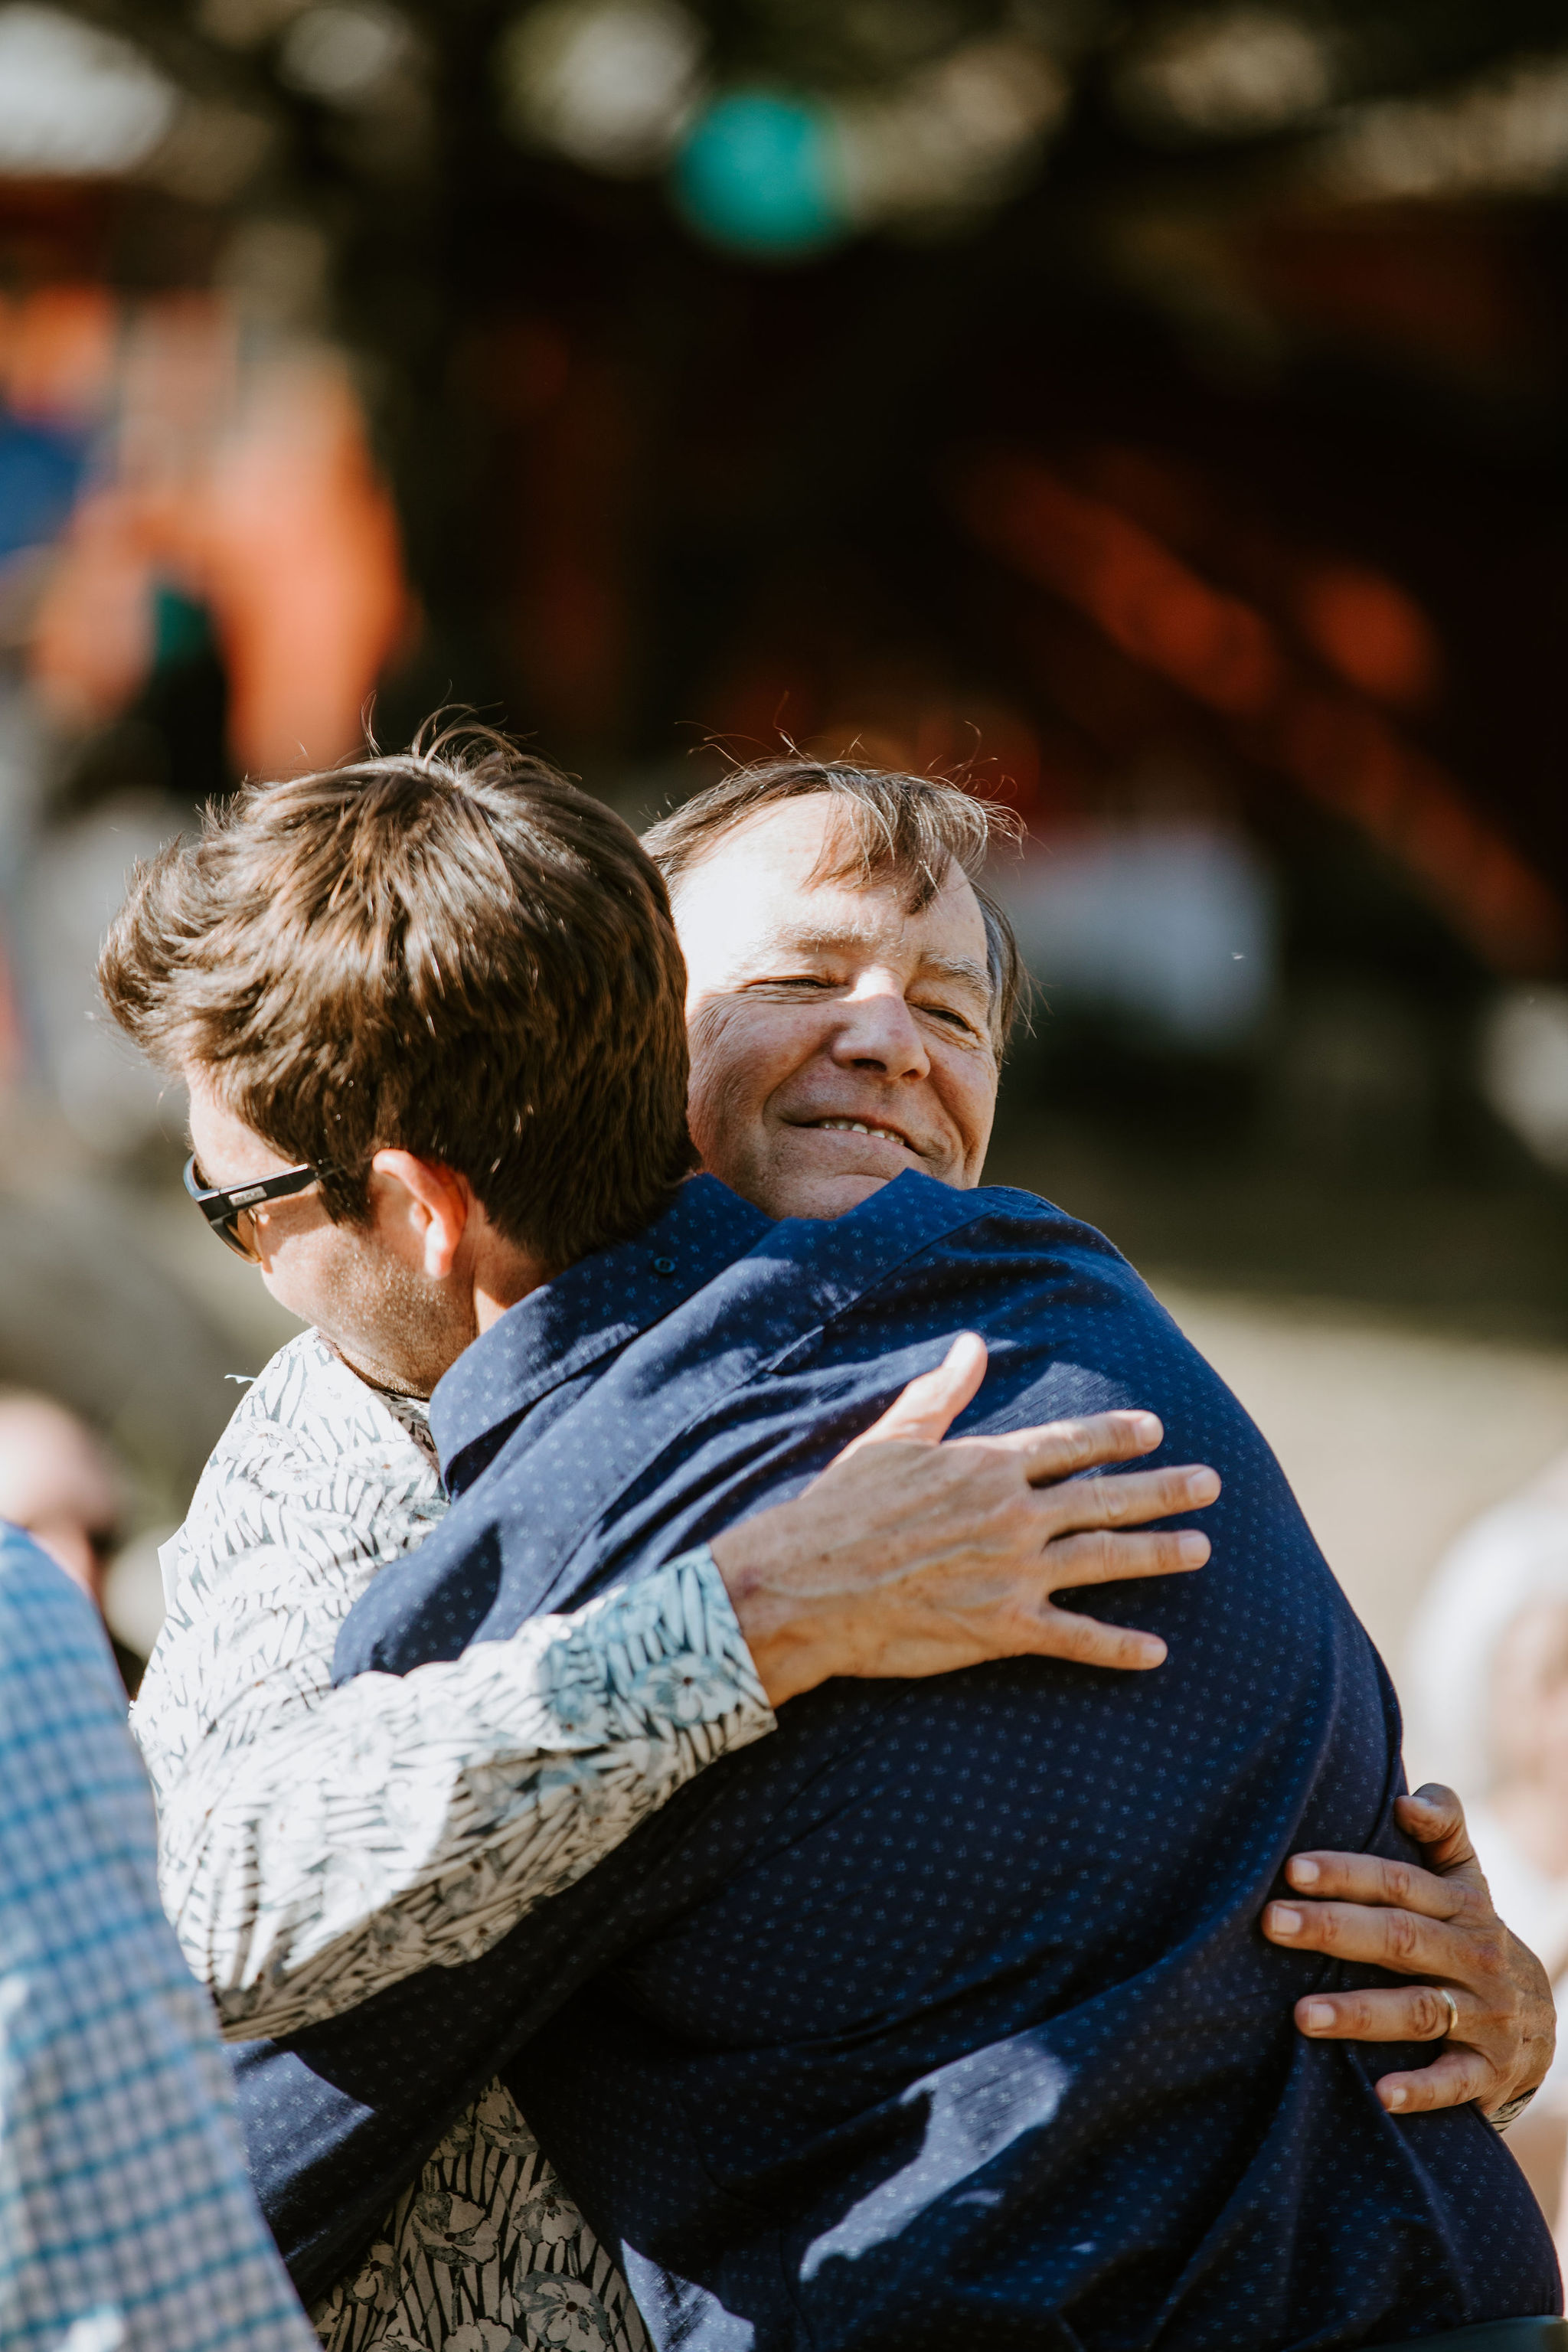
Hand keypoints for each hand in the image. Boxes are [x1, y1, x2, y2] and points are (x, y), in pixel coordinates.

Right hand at [711, 1331, 1217, 1706]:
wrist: (807, 1585)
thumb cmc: (841, 1510)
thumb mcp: (892, 1439)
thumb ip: (941, 1394)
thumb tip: (972, 1344)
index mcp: (987, 1465)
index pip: (1070, 1444)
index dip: (1117, 1436)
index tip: (1156, 1430)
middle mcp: (1013, 1514)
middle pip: (1106, 1498)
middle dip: (1164, 1489)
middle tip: (1211, 1484)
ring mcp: (1014, 1572)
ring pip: (1105, 1560)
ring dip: (1159, 1554)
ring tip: (1201, 1548)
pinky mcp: (1004, 1627)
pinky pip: (1076, 1638)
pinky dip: (1119, 1648)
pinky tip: (1158, 1653)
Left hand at [1262, 1783, 1555, 2118]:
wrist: (1540, 2026)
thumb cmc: (1470, 1937)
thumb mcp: (1467, 1881)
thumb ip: (1443, 1829)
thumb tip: (1406, 1798)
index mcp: (1462, 1906)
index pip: (1400, 1883)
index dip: (1348, 1873)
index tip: (1291, 1869)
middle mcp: (1474, 1957)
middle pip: (1400, 1938)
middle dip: (1334, 1929)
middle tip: (1272, 1923)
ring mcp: (1485, 2016)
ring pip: (1418, 2009)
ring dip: (1360, 2013)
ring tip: (1300, 2015)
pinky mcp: (1489, 2071)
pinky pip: (1455, 2081)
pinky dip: (1421, 2089)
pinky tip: (1380, 2094)